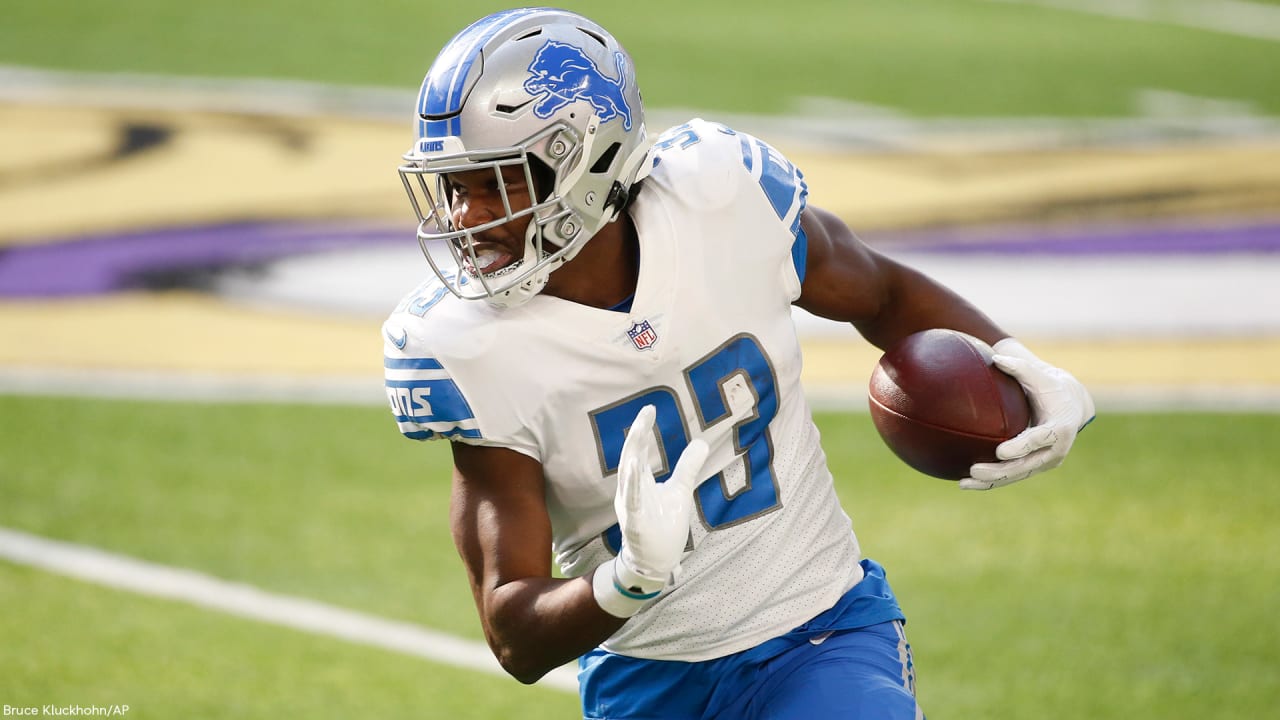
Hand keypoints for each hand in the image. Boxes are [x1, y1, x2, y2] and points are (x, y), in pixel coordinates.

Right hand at [613, 405, 708, 592]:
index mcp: (640, 482)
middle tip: (645, 413)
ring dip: (633, 454)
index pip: (639, 451)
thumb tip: (702, 442)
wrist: (657, 562)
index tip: (650, 409)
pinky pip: (631, 500)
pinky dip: (632, 484)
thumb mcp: (681, 491)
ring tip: (639, 432)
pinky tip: (635, 467)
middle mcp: (631, 490)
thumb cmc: (664, 526)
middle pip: (632, 457)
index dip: (643, 430)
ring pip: (629, 476)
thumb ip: (688, 467)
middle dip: (638, 435)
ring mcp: (630, 506)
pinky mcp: (634, 522)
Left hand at [961, 339, 1094, 490]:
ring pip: (1017, 475)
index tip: (1000, 451)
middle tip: (974, 469)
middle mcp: (1055, 450)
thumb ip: (1020, 367)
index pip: (1040, 440)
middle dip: (1000, 470)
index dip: (1021, 447)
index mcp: (1060, 427)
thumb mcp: (1040, 375)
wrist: (1071, 406)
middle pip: (1026, 465)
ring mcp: (1045, 461)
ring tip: (964, 482)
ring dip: (991, 481)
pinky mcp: (1035, 466)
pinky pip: (1012, 475)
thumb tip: (997, 357)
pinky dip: (991, 481)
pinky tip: (965, 482)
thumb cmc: (1051, 387)